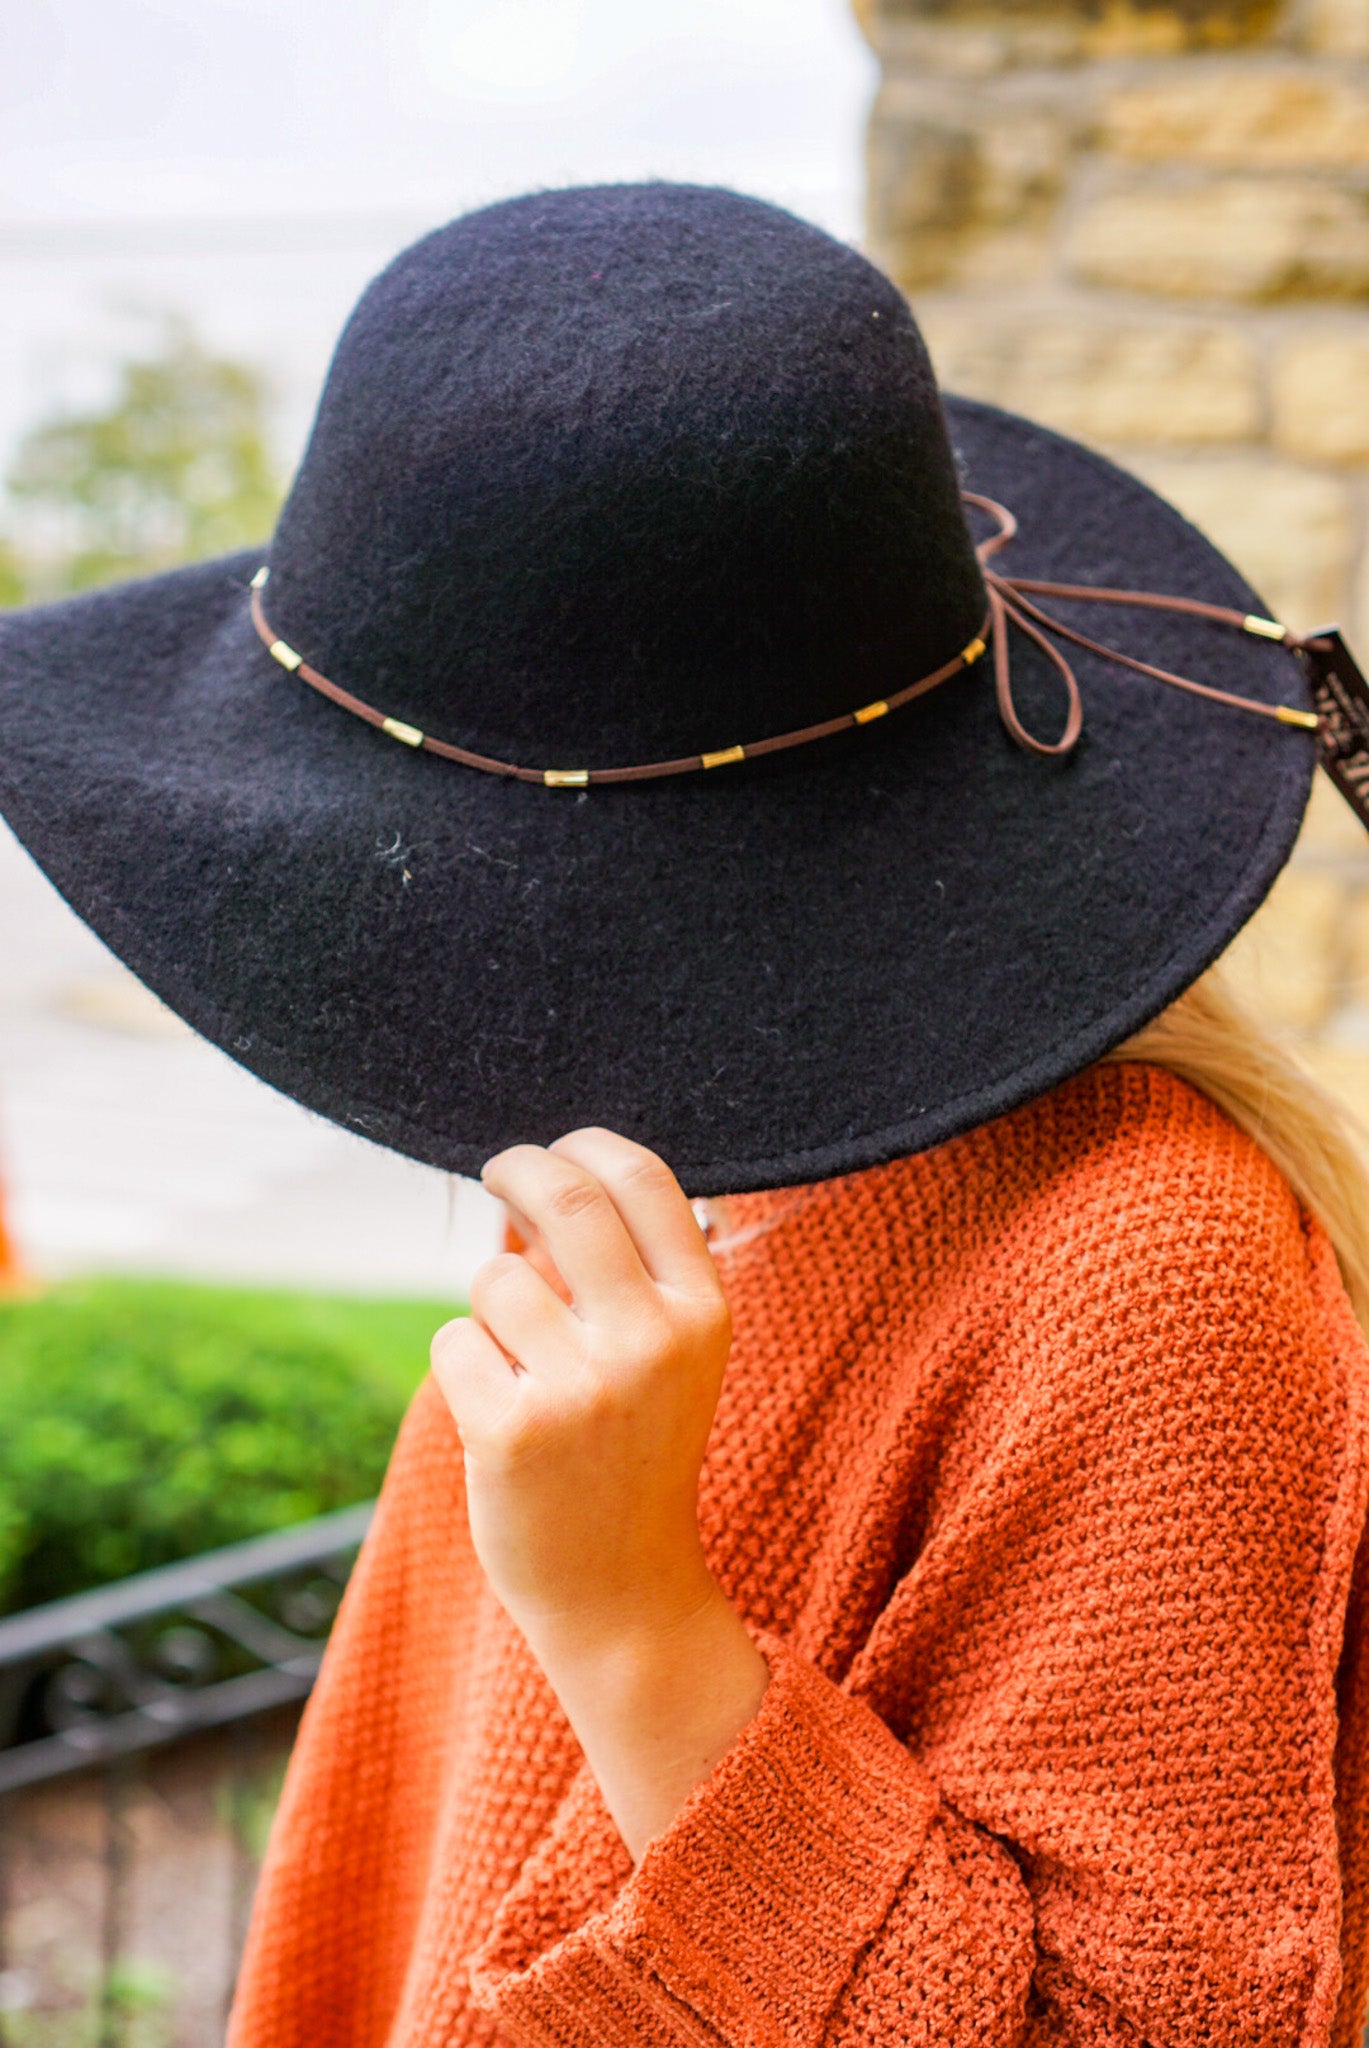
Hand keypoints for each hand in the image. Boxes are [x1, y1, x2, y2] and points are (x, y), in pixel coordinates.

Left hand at [431, 1127, 732, 1658]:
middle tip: (497, 1171)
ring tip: (522, 1370)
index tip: (552, 1149)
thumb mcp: (666, 1354)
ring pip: (495, 1278)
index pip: (644, 1179)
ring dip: (489, 1309)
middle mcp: (653, 1341)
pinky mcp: (513, 1431)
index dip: (584, 1145)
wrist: (623, 1591)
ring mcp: (584, 1387)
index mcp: (703, 1313)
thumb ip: (621, 1270)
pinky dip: (463, 1366)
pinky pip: (454, 1341)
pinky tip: (499, 1415)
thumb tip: (531, 1182)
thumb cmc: (633, 1451)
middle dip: (517, 1167)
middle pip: (566, 1196)